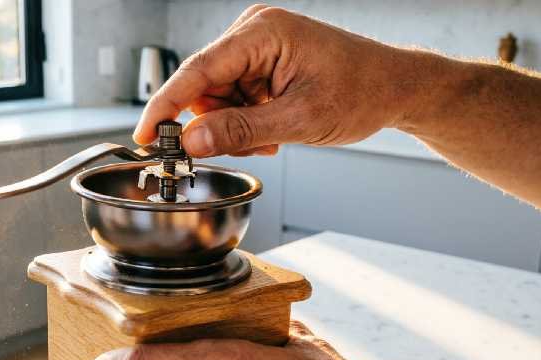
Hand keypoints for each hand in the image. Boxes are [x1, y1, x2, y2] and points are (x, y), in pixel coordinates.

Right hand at [134, 5, 413, 157]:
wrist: (394, 87)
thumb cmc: (361, 92)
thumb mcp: (299, 120)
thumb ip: (240, 130)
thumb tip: (192, 141)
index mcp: (262, 32)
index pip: (197, 70)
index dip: (166, 105)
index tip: (146, 135)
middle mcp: (253, 32)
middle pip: (203, 87)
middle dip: (216, 124)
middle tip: (247, 146)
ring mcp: (255, 46)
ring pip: (215, 98)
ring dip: (234, 126)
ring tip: (271, 136)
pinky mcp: (259, 61)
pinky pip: (232, 98)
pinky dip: (245, 120)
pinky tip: (272, 127)